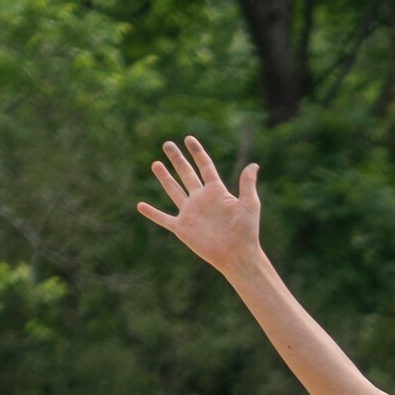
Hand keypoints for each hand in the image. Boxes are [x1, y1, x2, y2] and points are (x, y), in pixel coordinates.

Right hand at [137, 136, 259, 272]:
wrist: (237, 255)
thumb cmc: (246, 231)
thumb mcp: (250, 204)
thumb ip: (247, 184)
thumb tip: (254, 165)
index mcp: (216, 191)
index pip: (205, 166)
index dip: (197, 152)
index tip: (188, 139)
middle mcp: (201, 199)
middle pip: (186, 174)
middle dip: (177, 159)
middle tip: (167, 144)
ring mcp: (190, 213)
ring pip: (174, 190)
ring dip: (164, 178)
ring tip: (155, 164)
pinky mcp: (182, 228)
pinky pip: (163, 219)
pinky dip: (152, 213)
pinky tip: (140, 206)